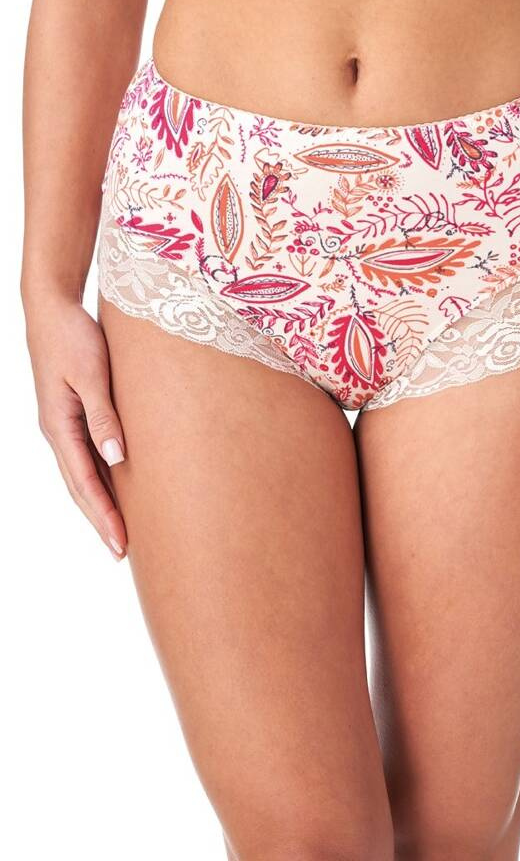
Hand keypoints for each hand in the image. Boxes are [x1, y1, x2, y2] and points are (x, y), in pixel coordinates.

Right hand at [25, 295, 126, 558]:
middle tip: (124, 552)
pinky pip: (88, 454)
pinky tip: (119, 487)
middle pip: (81, 486)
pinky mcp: (74, 413)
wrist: (53, 308)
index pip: (84, 483)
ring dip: (101, 503)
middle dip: (101, 519)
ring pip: (84, 473)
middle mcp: (58, 431)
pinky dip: (102, 477)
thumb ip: (104, 415)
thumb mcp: (93, 373)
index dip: (103, 515)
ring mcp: (64, 424)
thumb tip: (117, 458)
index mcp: (59, 426)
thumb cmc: (74, 336)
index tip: (121, 544)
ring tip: (122, 530)